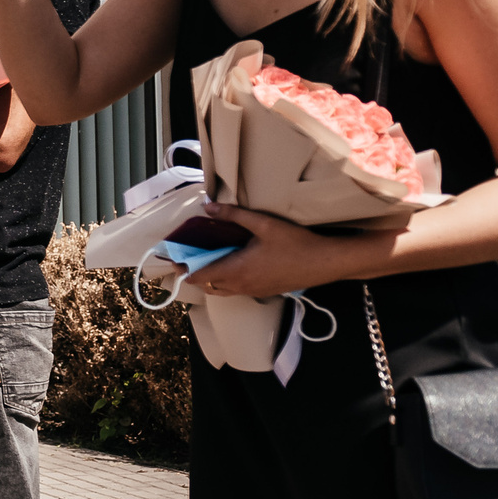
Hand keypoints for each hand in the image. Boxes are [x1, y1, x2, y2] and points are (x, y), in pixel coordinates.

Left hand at [183, 205, 353, 298]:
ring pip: (221, 291)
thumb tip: (208, 207)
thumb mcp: (264, 224)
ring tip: (204, 262)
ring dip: (209, 279)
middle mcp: (241, 286)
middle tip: (186, 258)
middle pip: (206, 286)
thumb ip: (233, 216)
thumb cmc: (296, 243)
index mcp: (236, 271)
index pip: (199, 276)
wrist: (326, 263)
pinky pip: (236, 291)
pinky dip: (225, 282)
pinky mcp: (264, 291)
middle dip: (192, 274)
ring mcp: (253, 291)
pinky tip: (230, 266)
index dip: (182, 269)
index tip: (171, 260)